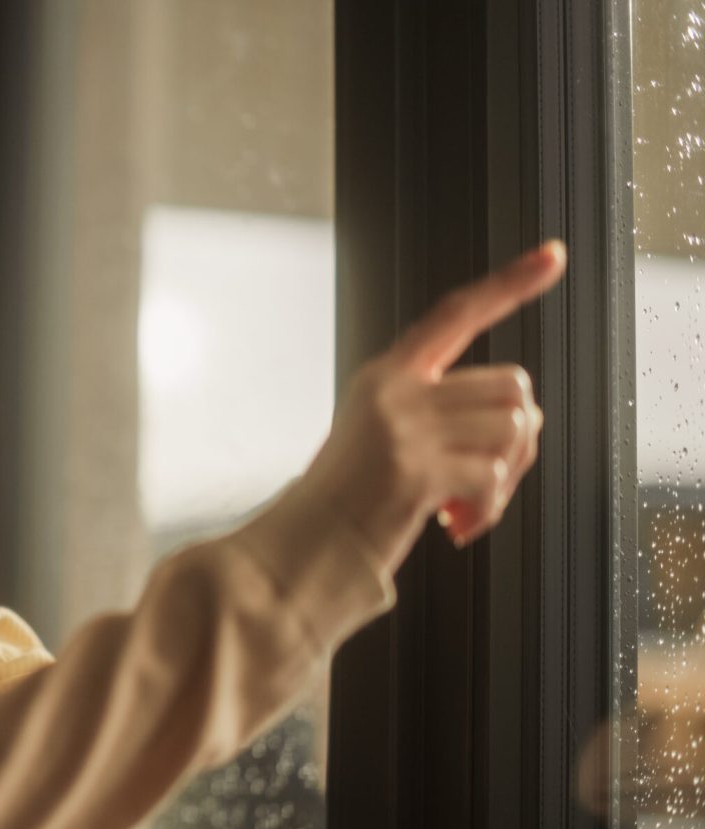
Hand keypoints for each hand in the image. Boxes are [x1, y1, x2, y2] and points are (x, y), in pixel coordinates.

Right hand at [301, 240, 564, 572]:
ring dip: (504, 480)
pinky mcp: (415, 469)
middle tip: (485, 480)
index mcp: (387, 376)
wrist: (301, 547)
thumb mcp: (382, 435)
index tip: (553, 255)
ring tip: (464, 506)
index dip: (509, 282)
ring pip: (513, 430)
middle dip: (516, 440)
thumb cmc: (345, 501)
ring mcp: (404, 428)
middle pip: (511, 387)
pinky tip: (454, 525)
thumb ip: (439, 413)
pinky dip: (486, 510)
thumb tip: (523, 422)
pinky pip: (492, 478)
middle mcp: (395, 391)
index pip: (456, 314)